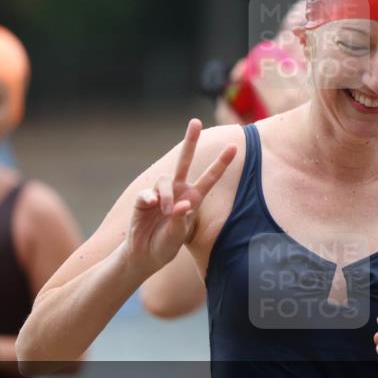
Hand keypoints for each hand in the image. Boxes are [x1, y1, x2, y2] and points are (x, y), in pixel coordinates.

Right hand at [127, 119, 235, 271]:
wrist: (144, 255)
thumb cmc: (166, 245)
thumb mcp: (178, 236)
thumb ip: (181, 220)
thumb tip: (182, 204)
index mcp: (193, 198)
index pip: (210, 178)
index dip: (221, 163)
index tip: (233, 146)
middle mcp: (178, 190)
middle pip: (185, 161)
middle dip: (190, 141)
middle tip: (195, 121)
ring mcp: (161, 193)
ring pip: (165, 179)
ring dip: (167, 196)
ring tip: (166, 211)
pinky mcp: (143, 199)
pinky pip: (148, 193)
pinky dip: (150, 199)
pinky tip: (151, 206)